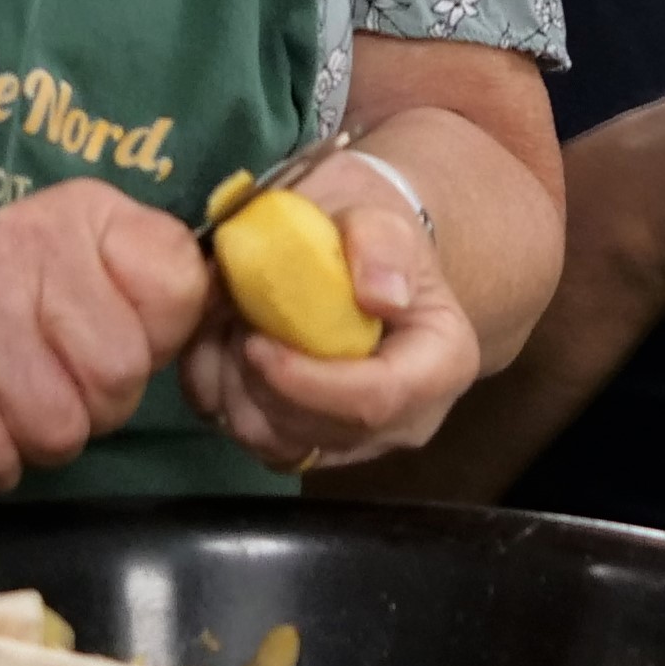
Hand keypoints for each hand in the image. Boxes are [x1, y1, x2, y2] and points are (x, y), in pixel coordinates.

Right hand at [0, 178, 212, 490]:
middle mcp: (29, 240)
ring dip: (42, 435)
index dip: (157, 337)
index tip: (118, 334)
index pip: (179, 285)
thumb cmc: (10, 316)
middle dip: (98, 403)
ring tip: (12, 398)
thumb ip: (159, 292)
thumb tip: (223, 314)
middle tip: (57, 379)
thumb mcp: (90, 277)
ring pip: (61, 422)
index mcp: (86, 212)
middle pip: (121, 370)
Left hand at [181, 154, 479, 473]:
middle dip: (261, 383)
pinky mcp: (310, 445)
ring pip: (280, 447)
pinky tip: (223, 349)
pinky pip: (256, 443)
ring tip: (229, 327)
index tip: (254, 340)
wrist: (356, 254)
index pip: (377, 400)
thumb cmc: (369, 234)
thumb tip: (382, 296)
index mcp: (441, 365)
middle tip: (231, 318)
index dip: (308, 383)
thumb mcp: (378, 218)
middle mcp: (405, 419)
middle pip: (322, 431)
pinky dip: (224, 401)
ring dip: (235, 390)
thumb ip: (380, 246)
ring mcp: (356, 440)